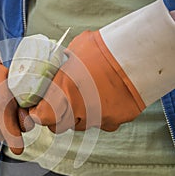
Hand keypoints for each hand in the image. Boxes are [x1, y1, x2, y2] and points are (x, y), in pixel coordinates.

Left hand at [29, 31, 144, 132]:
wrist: (136, 56)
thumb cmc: (101, 50)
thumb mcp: (72, 52)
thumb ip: (58, 69)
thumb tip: (53, 72)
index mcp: (62, 93)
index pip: (41, 117)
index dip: (38, 113)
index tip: (39, 109)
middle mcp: (77, 110)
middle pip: (58, 125)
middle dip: (57, 116)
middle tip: (63, 101)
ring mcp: (96, 119)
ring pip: (79, 125)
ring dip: (78, 115)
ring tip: (87, 95)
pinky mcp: (112, 122)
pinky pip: (100, 124)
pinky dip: (99, 115)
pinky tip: (104, 99)